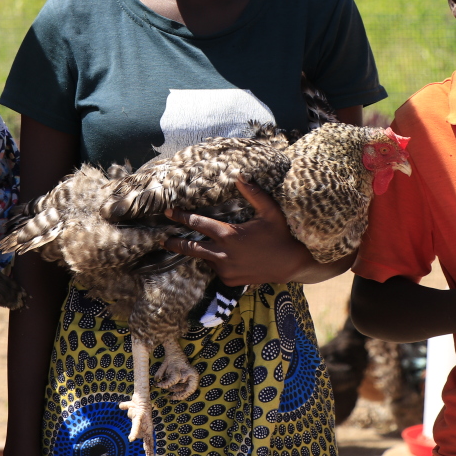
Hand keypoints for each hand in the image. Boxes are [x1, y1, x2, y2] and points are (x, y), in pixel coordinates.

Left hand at [163, 177, 315, 285]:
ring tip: (197, 245)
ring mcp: (226, 270)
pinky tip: (225, 256)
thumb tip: (239, 175)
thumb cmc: (281, 234)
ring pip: (205, 259)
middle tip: (163, 238)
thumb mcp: (270, 210)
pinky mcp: (230, 280)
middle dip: (175, 242)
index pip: (197, 224)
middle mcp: (223, 254)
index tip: (168, 212)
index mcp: (228, 235)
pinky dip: (217, 262)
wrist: (291, 264)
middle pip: (191, 247)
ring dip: (202, 251)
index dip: (181, 217)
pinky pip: (217, 269)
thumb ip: (253, 193)